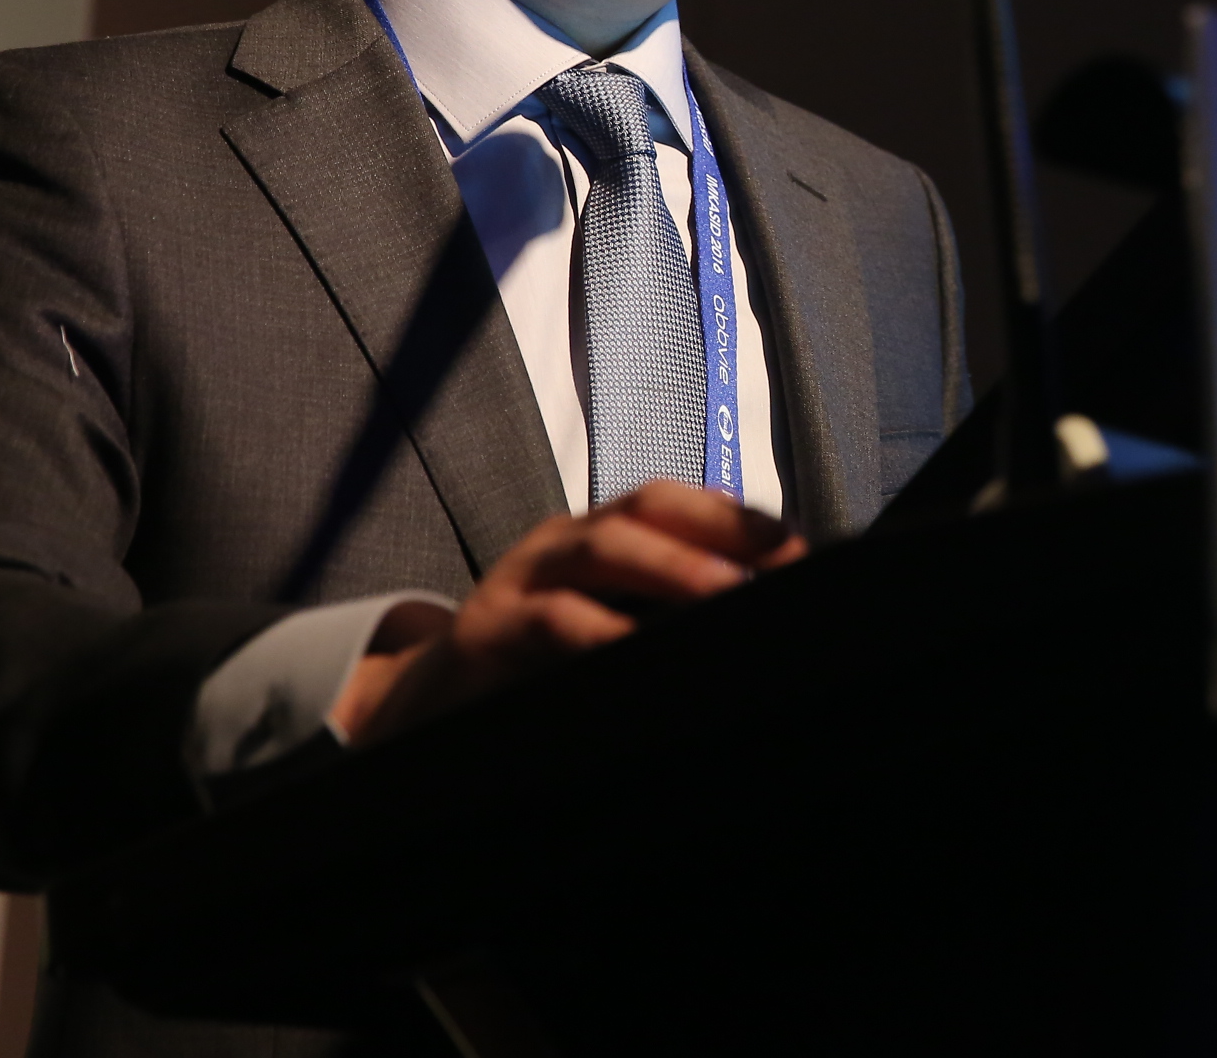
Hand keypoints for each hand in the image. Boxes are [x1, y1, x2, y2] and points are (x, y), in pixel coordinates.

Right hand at [332, 482, 802, 743]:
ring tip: (726, 598)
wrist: (418, 712)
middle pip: (642, 512)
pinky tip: (638, 651)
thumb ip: (656, 618)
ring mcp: (517, 581)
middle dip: (715, 532)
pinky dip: (599, 634)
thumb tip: (751, 623)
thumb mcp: (596, 631)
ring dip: (671, 569)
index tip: (798, 545)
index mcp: (593, 538)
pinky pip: (550, 622)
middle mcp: (559, 545)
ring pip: (600, 551)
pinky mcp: (485, 632)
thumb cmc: (530, 671)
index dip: (735, 517)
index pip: (671, 503)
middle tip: (781, 564)